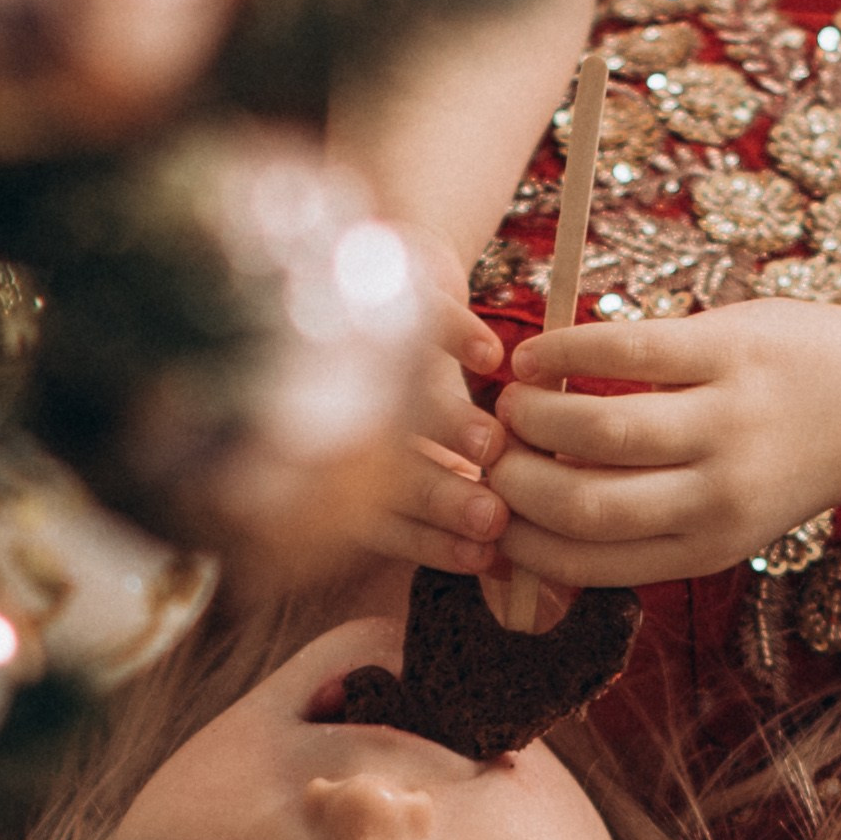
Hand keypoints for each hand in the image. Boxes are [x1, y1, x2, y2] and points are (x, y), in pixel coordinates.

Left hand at [355, 234, 516, 574]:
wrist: (398, 277)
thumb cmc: (414, 383)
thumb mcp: (426, 447)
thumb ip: (453, 499)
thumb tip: (502, 563)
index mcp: (342, 464)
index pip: (381, 518)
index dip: (430, 542)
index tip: (483, 557)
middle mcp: (338, 414)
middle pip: (381, 465)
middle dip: (438, 496)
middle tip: (490, 515)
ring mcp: (354, 351)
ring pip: (394, 395)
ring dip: (445, 422)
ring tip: (492, 445)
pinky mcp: (381, 292)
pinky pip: (414, 316)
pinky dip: (454, 336)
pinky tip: (492, 359)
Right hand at [486, 300, 840, 583]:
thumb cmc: (788, 459)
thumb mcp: (725, 518)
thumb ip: (646, 525)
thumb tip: (536, 528)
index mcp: (704, 547)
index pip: (582, 560)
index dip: (516, 541)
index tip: (486, 511)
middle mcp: (716, 495)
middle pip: (578, 504)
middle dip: (511, 482)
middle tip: (488, 453)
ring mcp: (726, 421)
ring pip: (595, 431)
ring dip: (532, 416)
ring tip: (512, 402)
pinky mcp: (728, 350)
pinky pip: (622, 351)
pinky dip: (562, 353)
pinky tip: (535, 356)